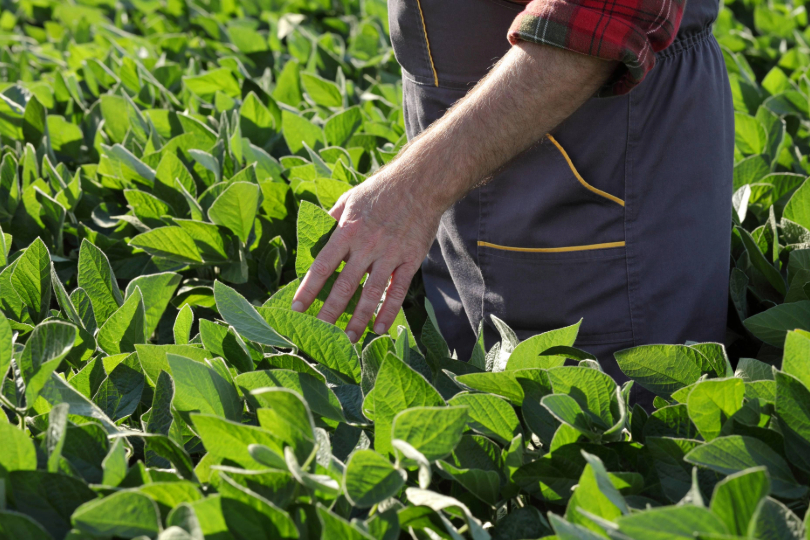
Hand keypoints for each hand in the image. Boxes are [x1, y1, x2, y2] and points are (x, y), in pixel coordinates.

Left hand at [291, 171, 441, 342]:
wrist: (419, 183)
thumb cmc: (380, 190)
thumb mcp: (349, 198)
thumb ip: (331, 221)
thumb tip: (314, 239)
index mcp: (347, 230)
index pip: (323, 266)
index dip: (309, 289)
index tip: (297, 308)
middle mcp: (367, 245)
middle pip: (345, 285)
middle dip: (330, 312)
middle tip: (320, 332)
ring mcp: (390, 254)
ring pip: (372, 293)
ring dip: (359, 318)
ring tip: (349, 338)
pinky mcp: (410, 260)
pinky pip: (398, 291)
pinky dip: (389, 311)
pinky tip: (379, 328)